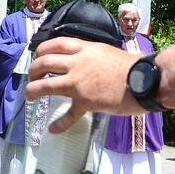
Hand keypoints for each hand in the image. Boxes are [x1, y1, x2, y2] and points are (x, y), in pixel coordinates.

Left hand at [26, 36, 144, 131]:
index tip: (37, 57)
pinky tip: (53, 129)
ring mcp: (79, 83)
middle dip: (32, 71)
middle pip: (44, 63)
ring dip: (32, 91)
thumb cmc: (132, 66)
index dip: (41, 51)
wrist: (144, 80)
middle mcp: (78, 64)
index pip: (55, 44)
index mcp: (85, 49)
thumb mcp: (107, 52)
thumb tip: (82, 60)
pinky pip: (68, 114)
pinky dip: (60, 123)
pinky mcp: (86, 102)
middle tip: (32, 77)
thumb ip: (91, 55)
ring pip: (46, 86)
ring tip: (30, 96)